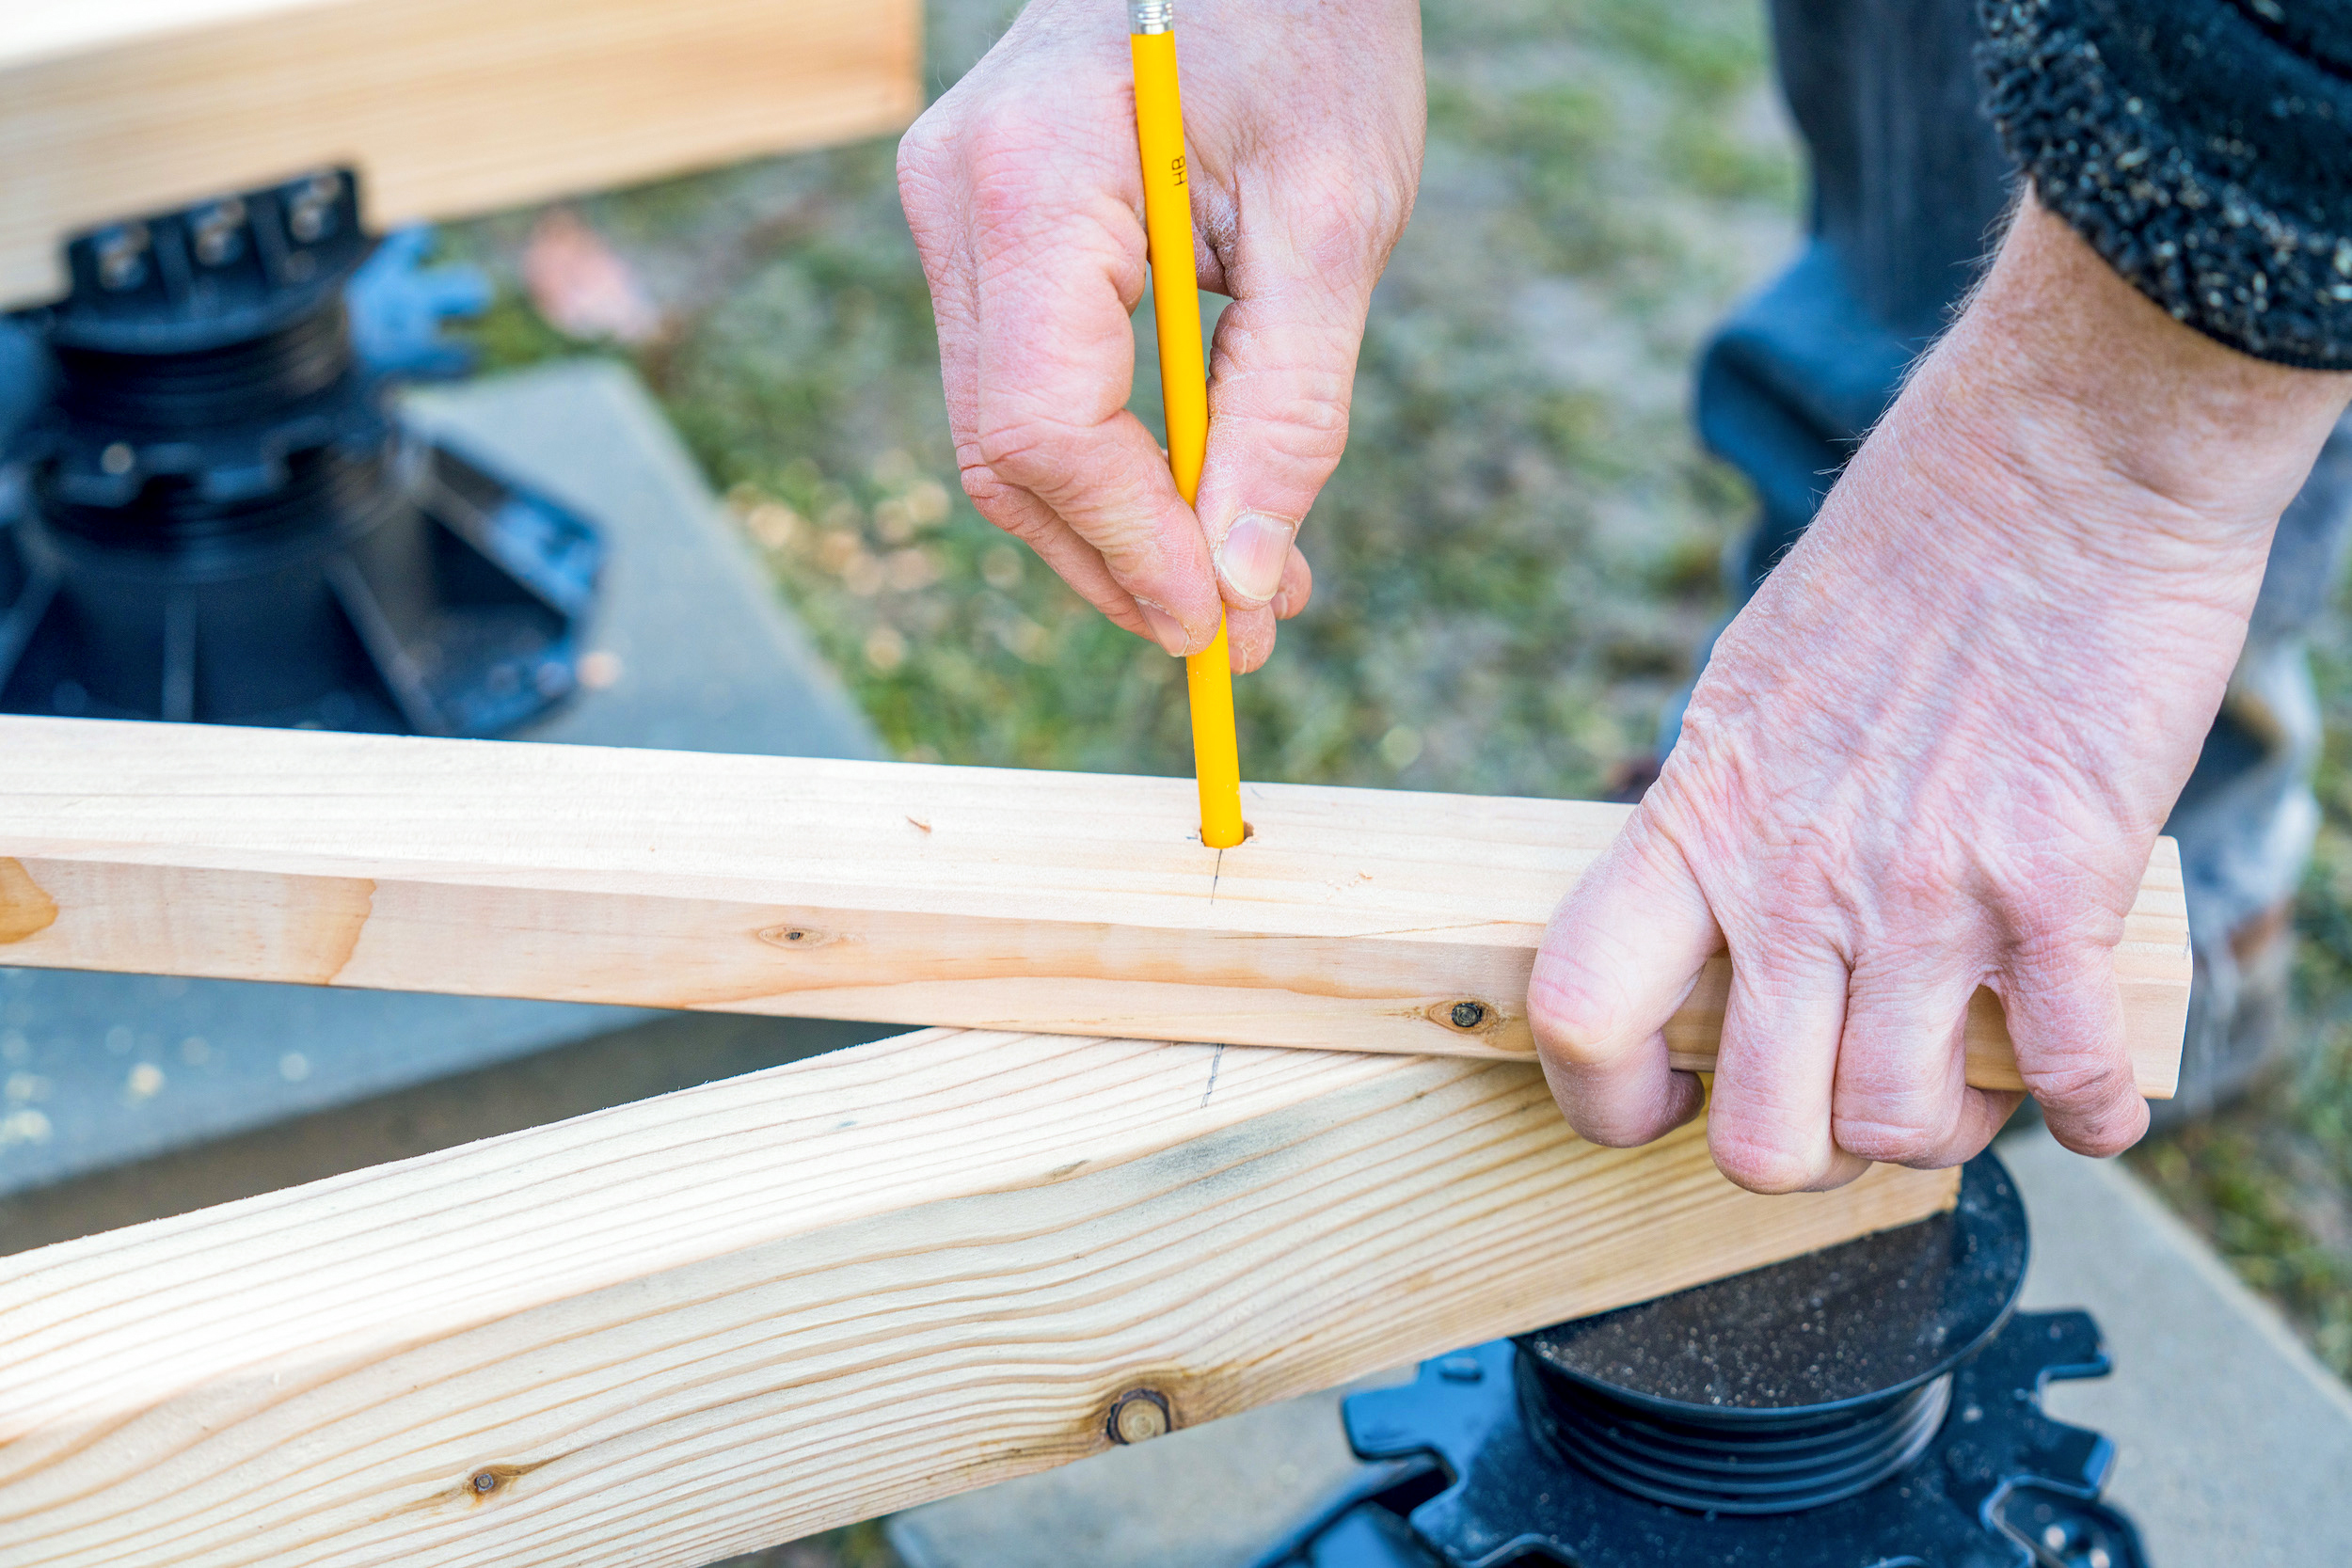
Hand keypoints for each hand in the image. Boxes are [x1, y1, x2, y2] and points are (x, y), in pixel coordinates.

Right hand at [896, 0, 1423, 669]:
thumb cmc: (1309, 32)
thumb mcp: (1334, 223)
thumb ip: (1288, 411)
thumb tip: (1243, 582)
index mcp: (1032, 182)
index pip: (1046, 428)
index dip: (1132, 548)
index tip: (1222, 623)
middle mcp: (954, 198)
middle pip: (1006, 452)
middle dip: (1124, 562)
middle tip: (1241, 634)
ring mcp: (950, 211)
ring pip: (1007, 434)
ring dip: (1121, 528)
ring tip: (1248, 583)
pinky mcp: (979, 227)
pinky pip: (1024, 383)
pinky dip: (1110, 460)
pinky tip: (1201, 501)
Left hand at [1528, 198, 2351, 1190]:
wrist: (2059, 455)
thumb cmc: (1907, 556)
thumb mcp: (1753, 688)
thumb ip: (1728, 814)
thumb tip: (1722, 908)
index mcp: (1698, 820)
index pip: (1578, 1013)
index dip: (1603, 1102)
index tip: (1664, 1101)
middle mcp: (1792, 879)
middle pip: (1754, 1138)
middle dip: (1801, 1153)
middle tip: (1840, 1101)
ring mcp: (1924, 892)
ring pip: (1895, 1131)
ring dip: (1939, 1131)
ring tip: (1967, 1076)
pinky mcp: (2058, 884)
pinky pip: (2065, 1074)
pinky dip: (2087, 1115)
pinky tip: (2091, 1094)